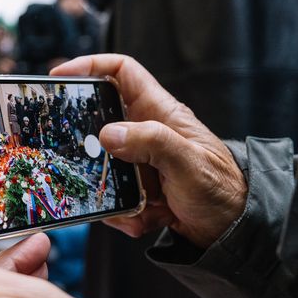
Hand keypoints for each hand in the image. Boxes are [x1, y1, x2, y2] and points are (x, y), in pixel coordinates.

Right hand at [51, 54, 246, 248]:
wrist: (235, 232)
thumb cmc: (222, 190)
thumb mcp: (188, 162)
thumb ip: (151, 142)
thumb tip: (108, 134)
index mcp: (160, 113)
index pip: (122, 72)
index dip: (91, 65)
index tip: (61, 75)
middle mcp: (148, 132)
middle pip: (101, 121)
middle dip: (87, 143)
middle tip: (74, 156)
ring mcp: (142, 162)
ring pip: (103, 166)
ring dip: (108, 189)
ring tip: (127, 206)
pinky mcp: (140, 189)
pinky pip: (114, 197)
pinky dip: (123, 213)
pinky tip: (144, 220)